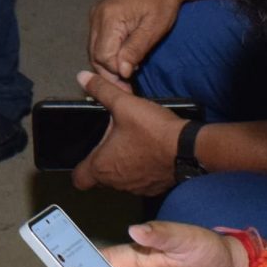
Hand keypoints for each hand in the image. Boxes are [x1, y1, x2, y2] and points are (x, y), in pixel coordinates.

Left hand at [69, 68, 189, 196]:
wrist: (188, 148)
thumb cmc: (152, 130)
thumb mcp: (123, 104)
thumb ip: (101, 90)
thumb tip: (82, 78)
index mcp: (102, 166)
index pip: (79, 180)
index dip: (80, 168)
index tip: (87, 155)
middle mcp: (116, 182)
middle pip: (100, 179)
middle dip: (102, 163)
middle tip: (110, 144)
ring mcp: (136, 188)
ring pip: (120, 182)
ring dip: (122, 167)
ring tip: (130, 145)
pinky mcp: (154, 188)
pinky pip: (140, 183)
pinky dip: (140, 172)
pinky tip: (147, 154)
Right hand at [84, 0, 187, 82]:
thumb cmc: (162, 1)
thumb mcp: (154, 28)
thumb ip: (135, 50)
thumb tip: (121, 72)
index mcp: (109, 17)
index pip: (103, 56)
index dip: (115, 72)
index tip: (131, 82)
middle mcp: (97, 15)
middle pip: (94, 55)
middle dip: (109, 73)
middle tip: (127, 86)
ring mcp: (96, 15)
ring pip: (94, 50)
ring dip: (108, 65)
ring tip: (126, 76)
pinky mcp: (100, 16)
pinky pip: (98, 42)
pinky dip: (107, 54)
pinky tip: (121, 61)